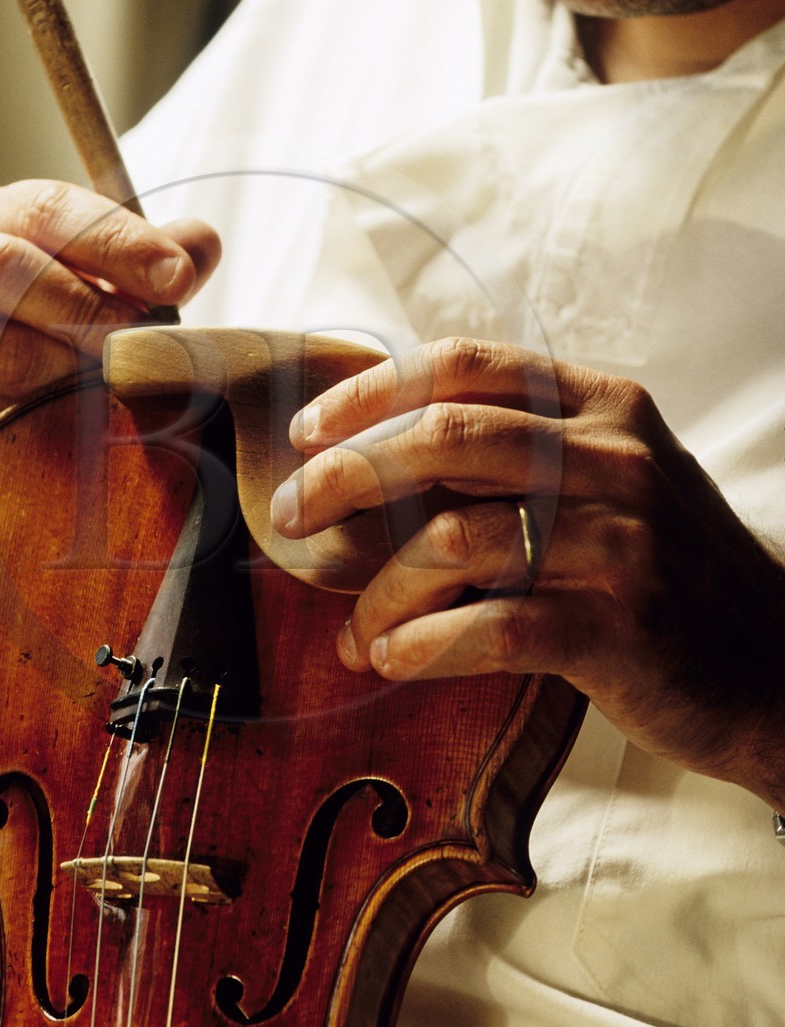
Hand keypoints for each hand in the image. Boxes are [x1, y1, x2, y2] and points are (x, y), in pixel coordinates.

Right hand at [0, 178, 219, 495]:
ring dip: (68, 363)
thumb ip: (151, 272)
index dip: (118, 239)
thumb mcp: (109, 304)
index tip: (178, 277)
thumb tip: (202, 241)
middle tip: (146, 334)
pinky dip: (36, 409)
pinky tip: (71, 418)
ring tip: (114, 382)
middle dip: (90, 298)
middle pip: (5, 261)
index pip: (49, 208)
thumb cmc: (53, 357)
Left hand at [270, 337, 784, 807]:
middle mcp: (617, 458)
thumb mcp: (610, 478)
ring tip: (354, 634)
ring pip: (456, 540)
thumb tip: (371, 450)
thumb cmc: (665, 567)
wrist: (772, 661)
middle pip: (444, 438)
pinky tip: (392, 660)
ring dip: (380, 592)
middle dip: (346, 476)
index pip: (463, 365)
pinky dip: (422, 644)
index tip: (306, 432)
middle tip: (291, 516)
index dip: (369, 393)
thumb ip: (516, 450)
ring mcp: (623, 541)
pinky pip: (490, 626)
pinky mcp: (622, 627)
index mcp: (603, 405)